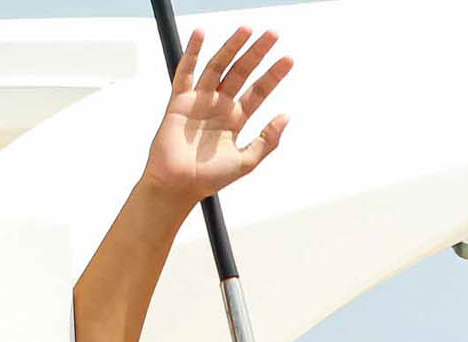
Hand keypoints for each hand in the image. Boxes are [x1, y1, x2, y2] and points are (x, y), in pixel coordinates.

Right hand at [144, 28, 292, 204]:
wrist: (179, 185)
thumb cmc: (209, 178)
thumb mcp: (247, 161)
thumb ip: (267, 140)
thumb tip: (286, 117)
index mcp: (236, 118)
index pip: (259, 91)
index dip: (273, 75)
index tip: (289, 60)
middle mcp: (219, 105)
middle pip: (241, 72)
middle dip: (257, 54)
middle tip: (273, 34)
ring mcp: (199, 100)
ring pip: (218, 67)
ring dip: (232, 48)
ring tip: (247, 30)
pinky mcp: (179, 101)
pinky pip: (185, 72)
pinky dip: (191, 53)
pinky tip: (201, 35)